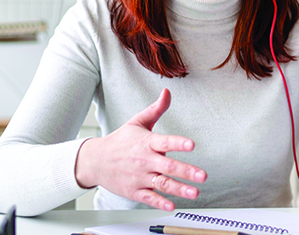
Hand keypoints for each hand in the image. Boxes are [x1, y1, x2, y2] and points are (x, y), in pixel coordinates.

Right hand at [74, 89, 206, 210]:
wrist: (95, 161)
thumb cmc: (120, 141)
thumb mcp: (137, 122)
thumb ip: (156, 109)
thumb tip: (167, 92)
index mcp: (147, 142)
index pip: (165, 142)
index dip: (178, 143)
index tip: (191, 144)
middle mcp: (144, 160)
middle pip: (167, 166)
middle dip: (187, 171)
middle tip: (203, 175)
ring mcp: (139, 177)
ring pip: (162, 184)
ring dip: (179, 189)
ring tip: (195, 192)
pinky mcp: (134, 191)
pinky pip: (149, 198)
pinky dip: (160, 202)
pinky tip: (172, 205)